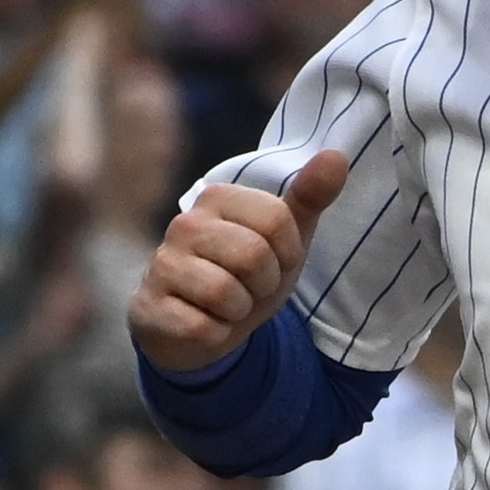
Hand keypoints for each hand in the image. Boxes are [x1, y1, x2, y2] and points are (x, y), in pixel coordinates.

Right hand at [128, 150, 352, 376]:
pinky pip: (204, 327)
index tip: (273, 262)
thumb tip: (337, 156)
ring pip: (227, 293)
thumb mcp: (285, 239)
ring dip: (240, 310)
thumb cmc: (245, 277)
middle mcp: (184, 223)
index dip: (287, 253)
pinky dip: (216, 334)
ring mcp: (163, 264)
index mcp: (217, 198)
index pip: (277, 220)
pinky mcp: (151, 306)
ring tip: (228, 305)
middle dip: (264, 284)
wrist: (199, 327)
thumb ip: (310, 197)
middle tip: (249, 287)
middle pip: (254, 255)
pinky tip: (206, 323)